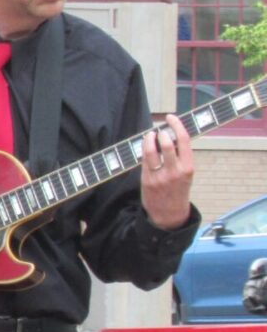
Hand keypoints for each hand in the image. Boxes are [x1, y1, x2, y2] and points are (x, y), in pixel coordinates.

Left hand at [140, 114, 194, 230]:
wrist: (169, 214)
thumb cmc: (177, 190)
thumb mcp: (186, 174)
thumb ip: (180, 157)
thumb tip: (171, 135)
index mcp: (188, 167)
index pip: (184, 140)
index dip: (176, 125)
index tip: (170, 117)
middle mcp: (175, 171)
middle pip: (168, 143)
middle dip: (161, 132)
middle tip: (158, 129)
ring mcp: (160, 176)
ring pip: (152, 151)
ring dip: (149, 139)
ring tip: (150, 135)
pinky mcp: (147, 180)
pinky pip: (144, 160)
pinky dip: (144, 150)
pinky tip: (145, 146)